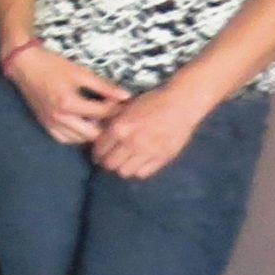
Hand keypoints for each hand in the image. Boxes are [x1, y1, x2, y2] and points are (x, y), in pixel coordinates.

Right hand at [9, 45, 129, 144]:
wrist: (24, 65)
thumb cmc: (52, 65)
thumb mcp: (80, 72)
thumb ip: (104, 86)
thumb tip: (126, 96)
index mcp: (69, 103)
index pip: (103, 113)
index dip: (117, 107)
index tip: (124, 102)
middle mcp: (60, 117)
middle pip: (94, 133)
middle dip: (106, 125)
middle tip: (113, 114)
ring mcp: (51, 123)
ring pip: (80, 139)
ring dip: (92, 132)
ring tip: (99, 119)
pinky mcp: (45, 124)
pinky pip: (65, 139)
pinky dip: (76, 136)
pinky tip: (82, 125)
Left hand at [91, 80, 210, 180]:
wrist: (181, 104)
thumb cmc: (152, 101)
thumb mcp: (125, 105)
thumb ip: (109, 117)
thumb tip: (94, 126)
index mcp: (119, 128)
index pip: (99, 150)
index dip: (96, 154)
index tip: (98, 155)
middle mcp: (131, 143)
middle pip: (110, 164)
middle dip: (107, 162)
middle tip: (110, 159)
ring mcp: (147, 152)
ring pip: (125, 172)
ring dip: (122, 167)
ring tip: (125, 162)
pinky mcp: (162, 159)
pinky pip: (143, 173)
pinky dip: (138, 170)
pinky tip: (139, 163)